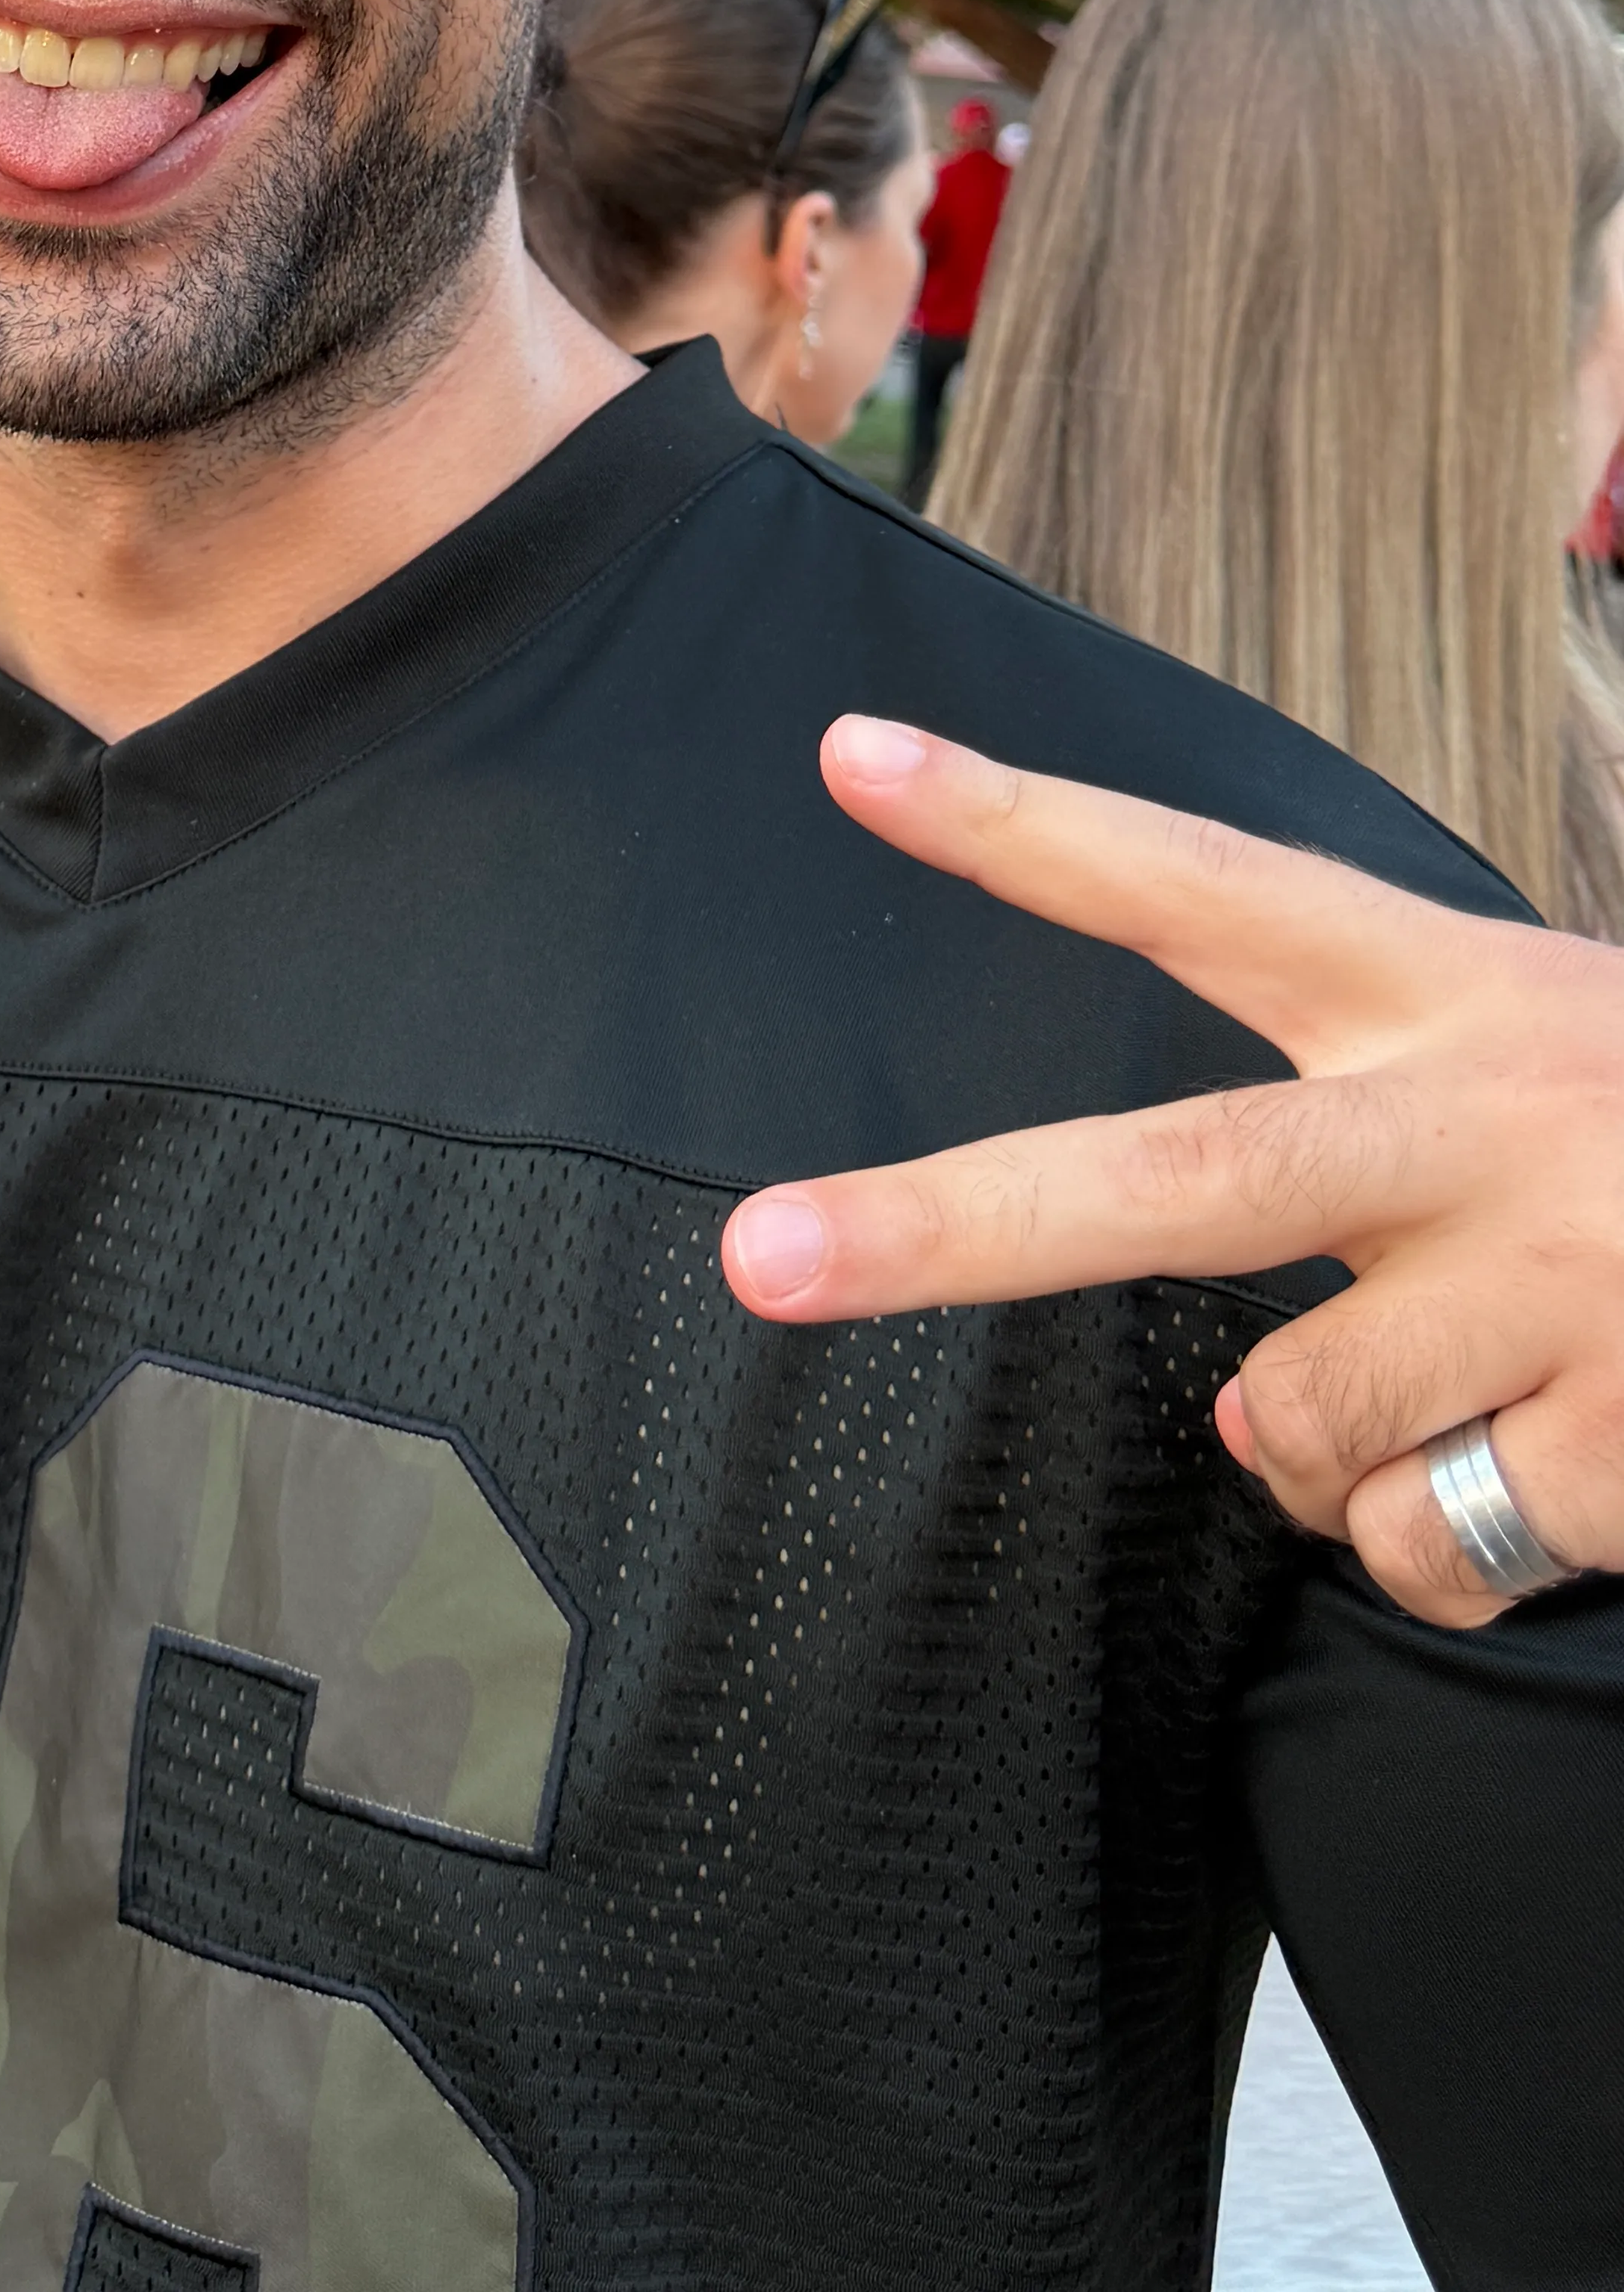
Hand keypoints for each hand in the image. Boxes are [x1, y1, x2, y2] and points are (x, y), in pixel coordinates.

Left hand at [718, 720, 1623, 1625]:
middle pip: (1170, 1179)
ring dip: (1322, 1451)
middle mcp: (1486, 1118)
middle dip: (942, 1224)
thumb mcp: (1546, 1054)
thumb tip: (1227, 1365)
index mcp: (1453, 992)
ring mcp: (1563, 1277)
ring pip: (1285, 1420)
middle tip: (760, 1255)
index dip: (1023, 827)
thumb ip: (1374, 1130)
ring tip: (1461, 1387)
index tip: (853, 762)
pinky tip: (1560, 1468)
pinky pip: (1424, 1542)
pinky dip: (1448, 1542)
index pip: (1202, 889)